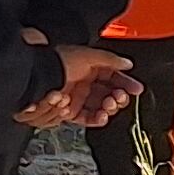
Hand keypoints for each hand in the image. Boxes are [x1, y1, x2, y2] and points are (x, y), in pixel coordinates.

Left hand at [16, 42, 137, 127]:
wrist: (38, 74)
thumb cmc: (58, 61)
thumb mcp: (87, 55)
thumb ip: (110, 60)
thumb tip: (127, 64)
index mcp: (90, 68)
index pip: (115, 77)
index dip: (126, 83)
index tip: (136, 89)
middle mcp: (85, 83)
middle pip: (110, 94)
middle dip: (119, 97)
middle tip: (119, 97)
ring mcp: (78, 98)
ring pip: (102, 107)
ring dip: (110, 108)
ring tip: (109, 105)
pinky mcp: (71, 111)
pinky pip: (88, 118)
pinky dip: (97, 119)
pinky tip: (102, 115)